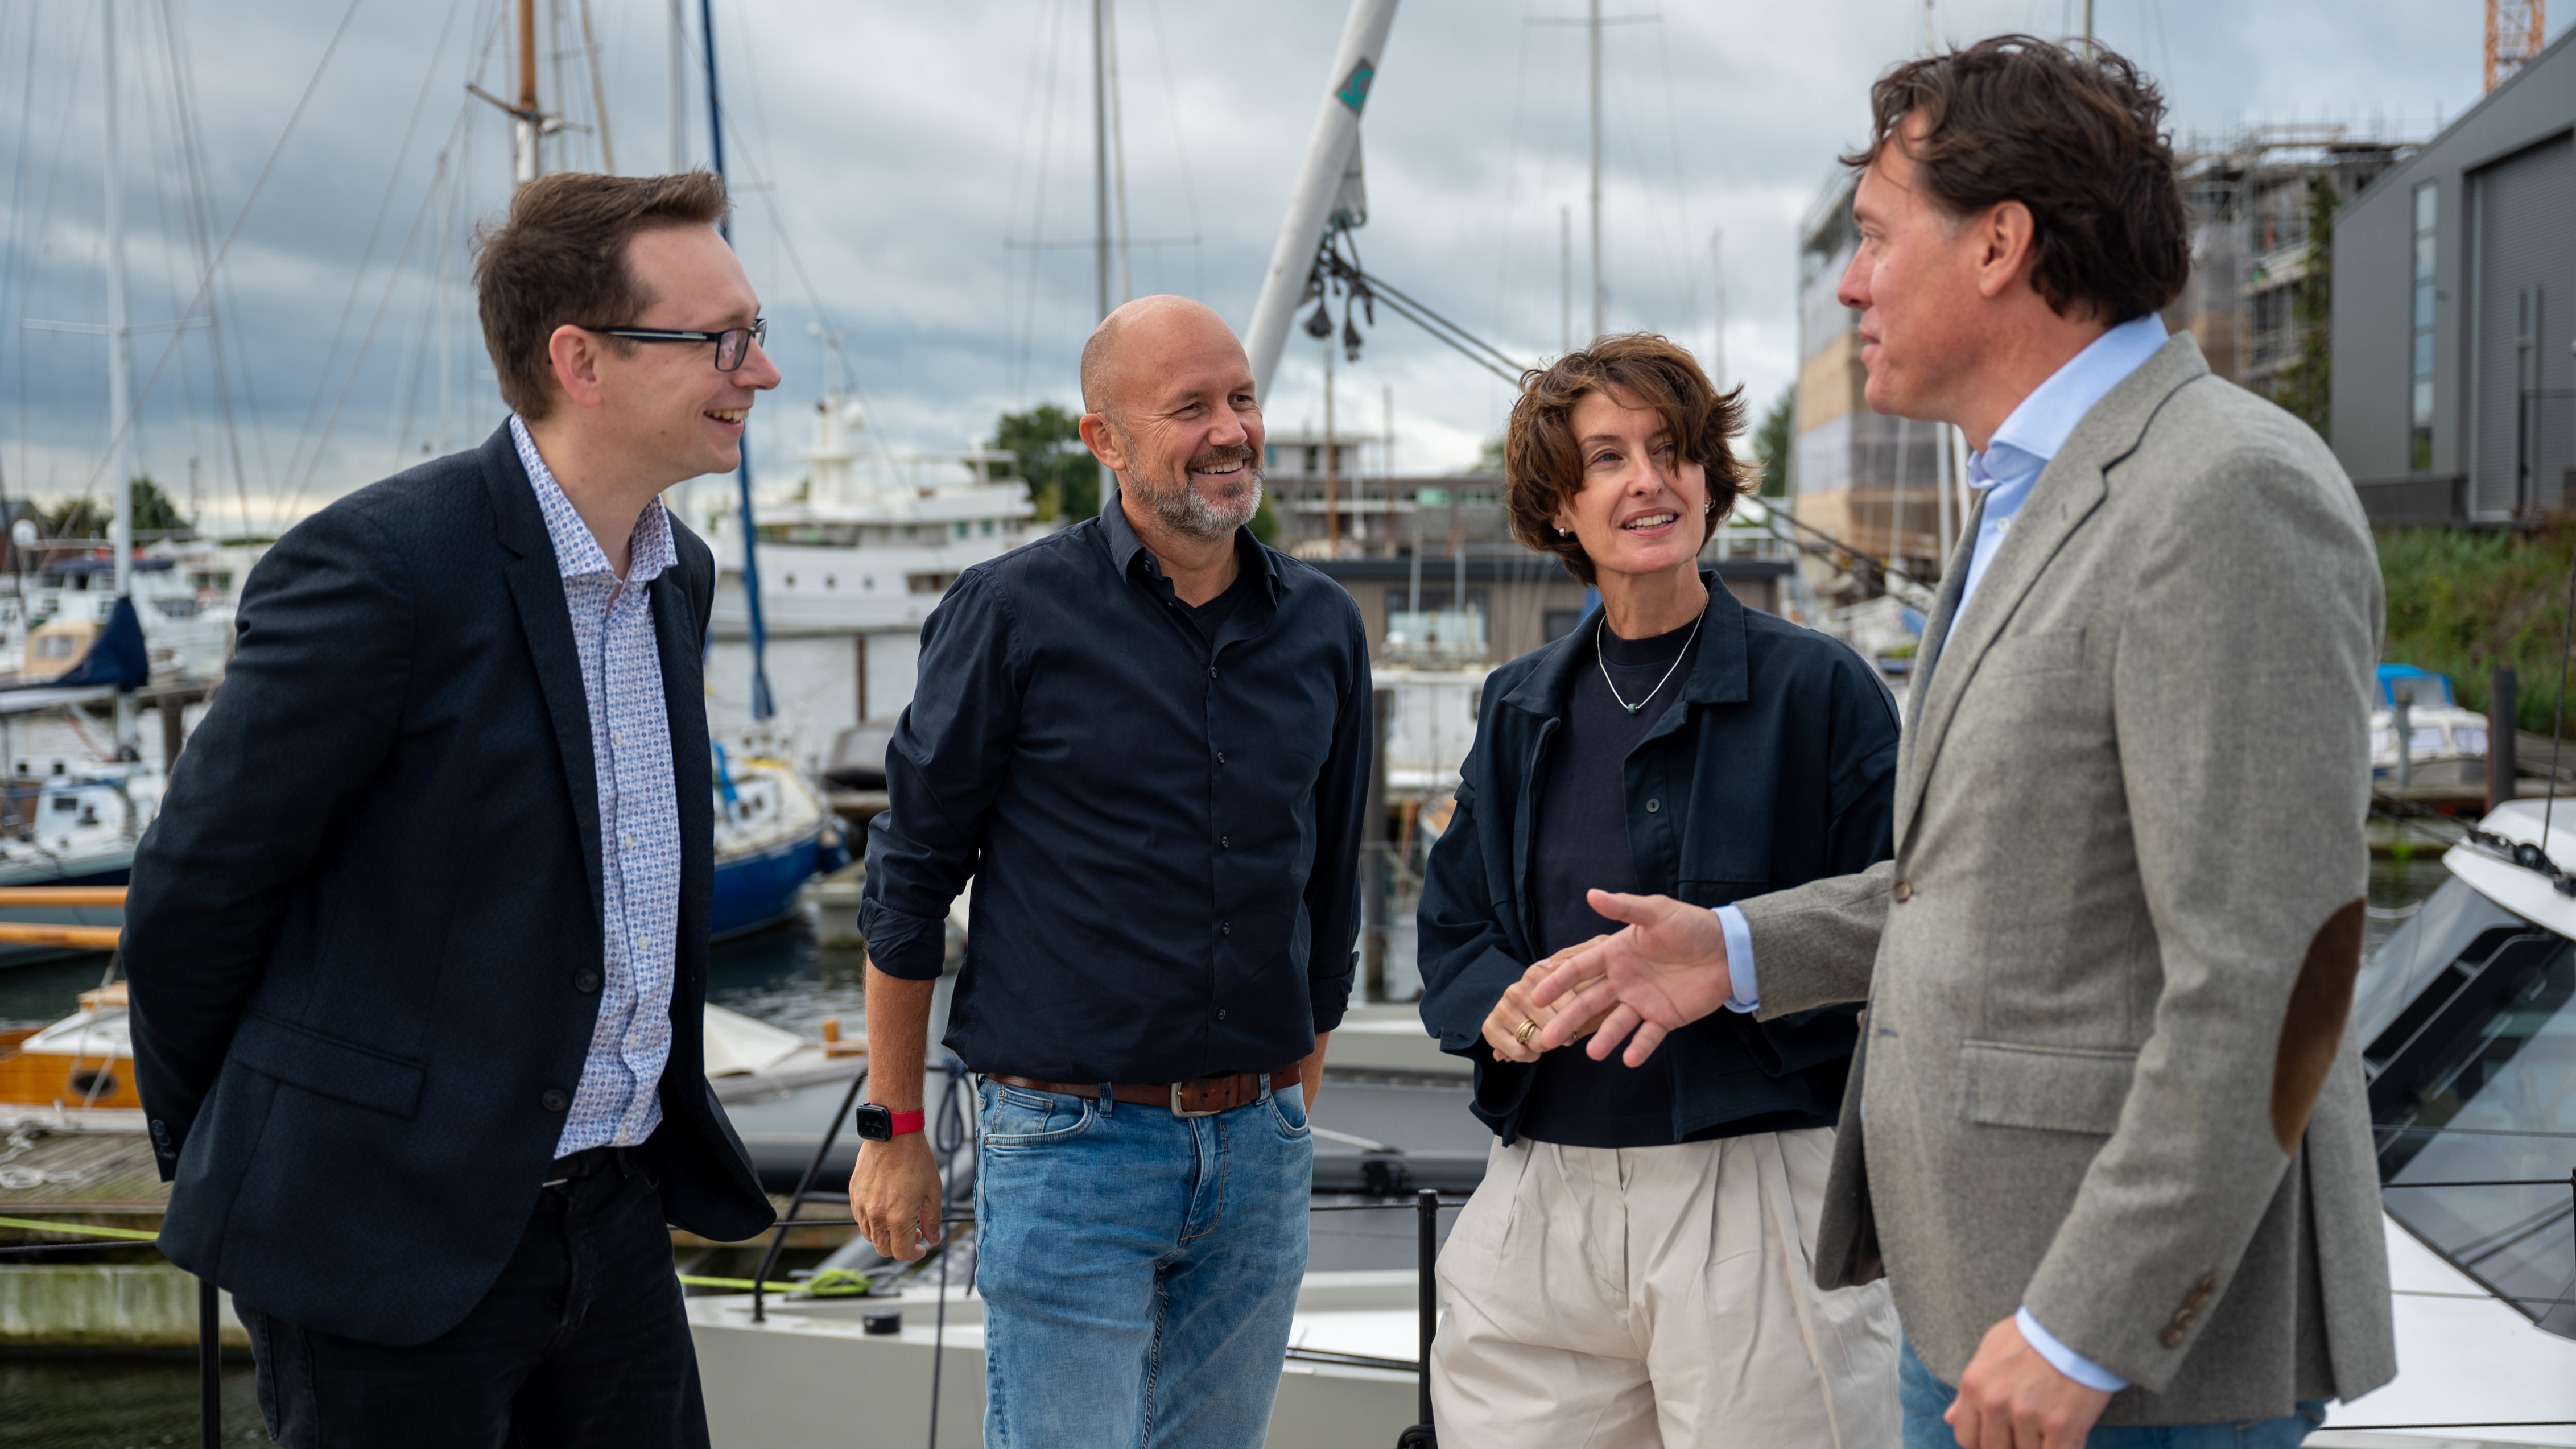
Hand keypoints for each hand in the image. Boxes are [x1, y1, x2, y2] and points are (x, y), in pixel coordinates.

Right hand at [847, 1134, 942, 1261]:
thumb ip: (932, 1219)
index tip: (921, 1249)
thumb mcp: (932, 1191)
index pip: (901, 1252)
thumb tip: (933, 1239)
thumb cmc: (916, 1159)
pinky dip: (873, 1222)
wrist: (893, 1134)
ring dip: (885, 1236)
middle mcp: (876, 1216)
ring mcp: (862, 1205)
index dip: (913, 1255)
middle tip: (914, 1234)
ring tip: (900, 1221)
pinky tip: (886, 1209)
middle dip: (900, 1248)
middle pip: (883, 1249)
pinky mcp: (854, 1194)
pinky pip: (861, 1219)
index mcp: (897, 1218)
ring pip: (870, 1236)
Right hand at [1479, 939, 1610, 1062]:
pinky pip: (1519, 1053)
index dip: (1576, 1020)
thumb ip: (1572, 993)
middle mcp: (1516, 989)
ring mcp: (1502, 1007)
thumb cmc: (1546, 1003)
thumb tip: (1564, 983)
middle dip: (1559, 1036)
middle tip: (1555, 1035)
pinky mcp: (1489, 1026)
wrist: (1513, 1009)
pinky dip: (1528, 1057)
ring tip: (1541, 1040)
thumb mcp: (1563, 993)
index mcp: (1536, 974)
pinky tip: (1528, 1049)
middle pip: (1554, 1026)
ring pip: (1537, 1042)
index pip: (1569, 1005)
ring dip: (1543, 1048)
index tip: (1574, 1025)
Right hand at [1531, 890, 1732, 1066]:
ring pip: (1616, 1024)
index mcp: (1616, 954)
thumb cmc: (1691, 926)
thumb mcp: (1657, 912)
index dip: (1558, 982)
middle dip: (1568, 1019)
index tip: (1537, 997)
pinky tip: (1630, 1059)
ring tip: (1592, 1053)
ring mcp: (1643, 1001)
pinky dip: (1640, 1047)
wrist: (1729, 949)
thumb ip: (1625, 908)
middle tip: (1547, 1039)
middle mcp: (1624, 980)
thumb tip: (1591, 894)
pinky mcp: (1665, 1017)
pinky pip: (1649, 1036)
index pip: (1580, 970)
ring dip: (1604, 1038)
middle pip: (1589, 1002)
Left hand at [1945, 1315, 2114, 1448]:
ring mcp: (2027, 1416)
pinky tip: (2067, 1438)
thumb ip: (1970, 1389)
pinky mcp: (2060, 1426)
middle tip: (2026, 1434)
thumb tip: (1950, 1418)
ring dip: (2037, 1445)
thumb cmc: (2032, 1335)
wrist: (2077, 1325)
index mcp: (1974, 1386)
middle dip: (2011, 1446)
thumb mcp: (1990, 1350)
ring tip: (2048, 1427)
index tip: (1999, 1440)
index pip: (1966, 1438)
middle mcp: (1995, 1403)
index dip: (1981, 1444)